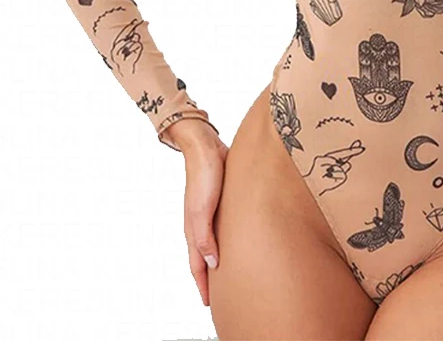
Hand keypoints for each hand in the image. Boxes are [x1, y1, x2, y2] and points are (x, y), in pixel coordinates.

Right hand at [166, 121, 228, 306]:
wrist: (206, 147)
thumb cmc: (205, 176)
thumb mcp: (203, 209)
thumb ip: (205, 237)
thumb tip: (211, 264)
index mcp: (194, 230)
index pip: (197, 266)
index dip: (203, 286)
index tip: (210, 304)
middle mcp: (201, 224)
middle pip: (205, 258)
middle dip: (211, 277)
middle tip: (221, 295)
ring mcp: (210, 213)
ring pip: (214, 243)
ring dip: (219, 259)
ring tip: (230, 272)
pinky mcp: (220, 201)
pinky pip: (222, 228)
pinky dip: (227, 241)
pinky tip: (238, 240)